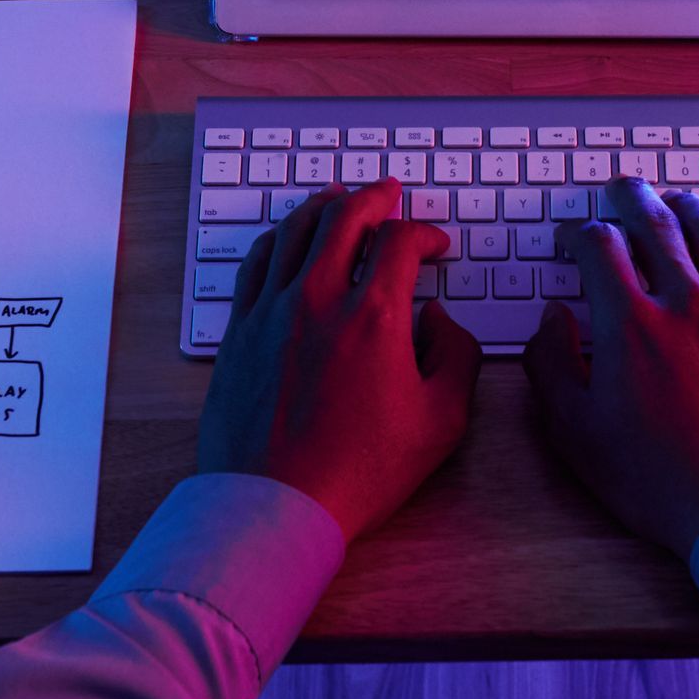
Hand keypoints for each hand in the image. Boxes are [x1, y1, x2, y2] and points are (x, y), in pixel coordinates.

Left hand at [197, 179, 482, 542]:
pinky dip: (280, 237)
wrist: (274, 505)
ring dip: (325, 204)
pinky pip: (258, 262)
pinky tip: (289, 237)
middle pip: (346, 216)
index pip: (402, 242)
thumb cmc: (356, 473)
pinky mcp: (240, 330)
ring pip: (297, 229)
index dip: (426, 233)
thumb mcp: (440, 423)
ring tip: (340, 197)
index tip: (434, 245)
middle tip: (389, 192)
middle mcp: (320, 299)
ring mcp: (273, 310)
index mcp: (375, 317)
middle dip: (375, 197)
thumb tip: (443, 320)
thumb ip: (457, 358)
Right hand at [523, 176, 698, 557]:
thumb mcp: (577, 434)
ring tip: (674, 199)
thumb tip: (550, 320)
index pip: (599, 246)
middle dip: (632, 198)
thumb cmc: (657, 480)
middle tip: (621, 188)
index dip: (579, 234)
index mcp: (628, 325)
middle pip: (656, 223)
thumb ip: (552, 367)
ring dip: (687, 206)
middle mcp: (682, 305)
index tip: (573, 240)